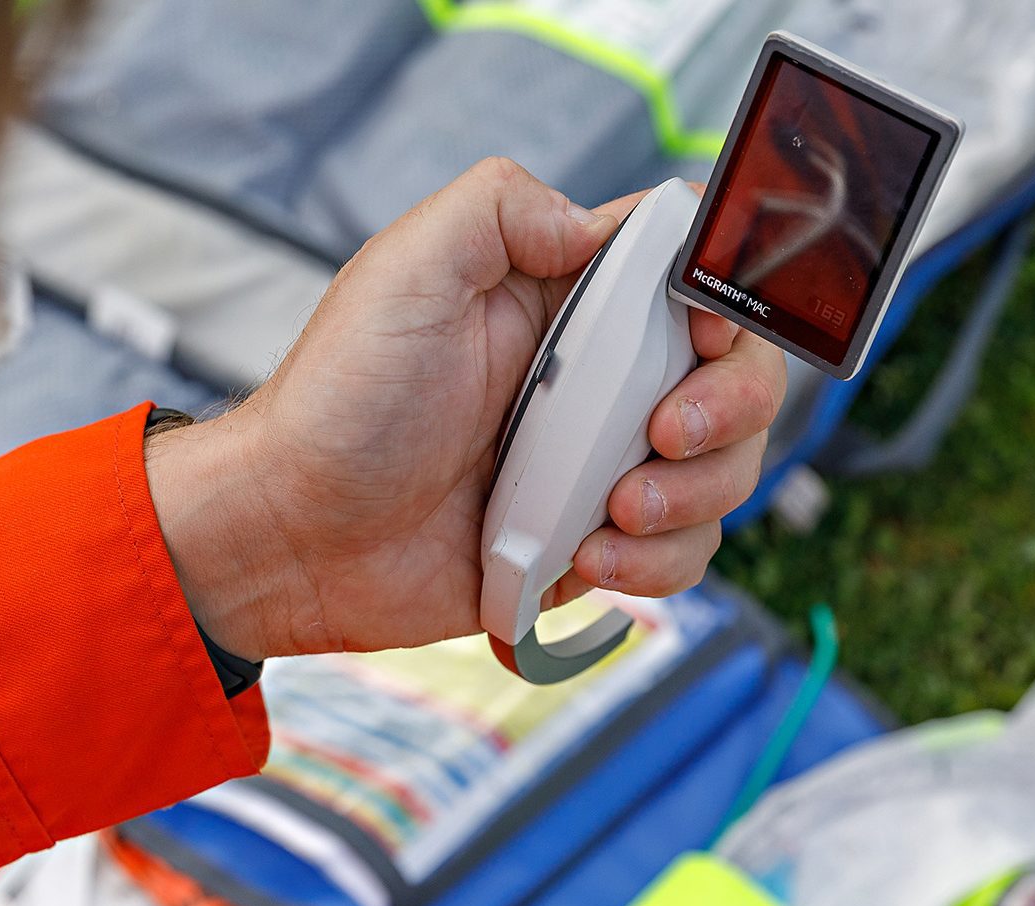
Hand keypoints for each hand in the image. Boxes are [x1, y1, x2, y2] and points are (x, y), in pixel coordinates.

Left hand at [147, 159, 784, 660]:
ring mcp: (597, 467)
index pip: (700, 278)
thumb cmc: (336, 402)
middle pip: (741, 380)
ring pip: (722, 476)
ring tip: (605, 517)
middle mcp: (598, 379)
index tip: (695, 335)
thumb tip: (601, 224)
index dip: (725, 306)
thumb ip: (504, 209)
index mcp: (569, 299)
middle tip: (658, 437)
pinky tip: (583, 562)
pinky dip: (652, 567)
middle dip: (727, 412)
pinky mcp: (587, 546)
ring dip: (688, 500)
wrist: (293, 534)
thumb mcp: (407, 266)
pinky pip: (678, 556)